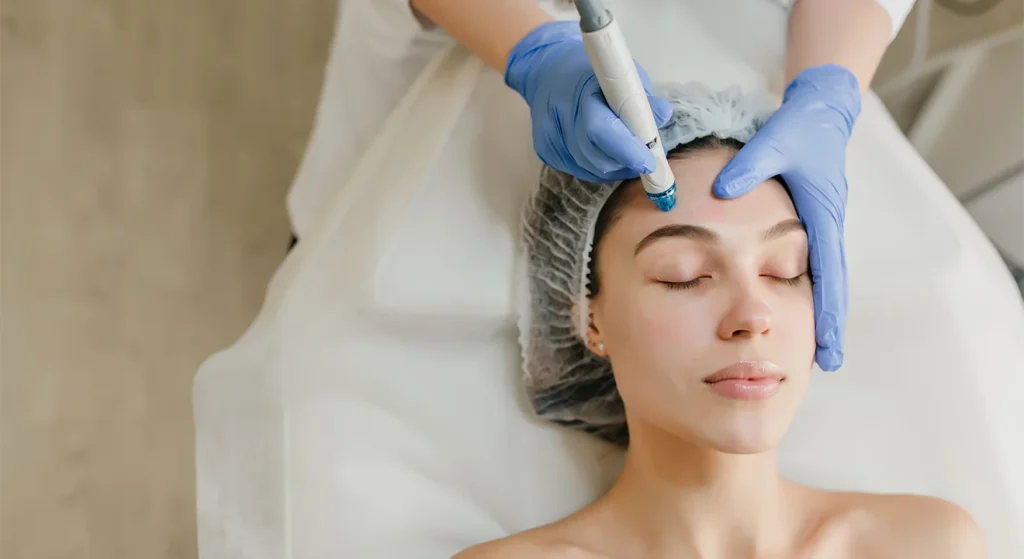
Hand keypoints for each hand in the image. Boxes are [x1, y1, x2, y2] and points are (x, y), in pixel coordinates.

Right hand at [505, 20, 672, 182]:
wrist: (546, 71)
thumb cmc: (589, 71)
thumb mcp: (620, 73)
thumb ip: (640, 96)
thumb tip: (662, 116)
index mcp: (579, 91)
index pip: (601, 129)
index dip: (628, 150)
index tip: (650, 162)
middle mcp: (559, 117)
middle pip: (596, 157)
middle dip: (626, 162)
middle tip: (646, 160)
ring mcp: (549, 138)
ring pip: (590, 169)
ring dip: (615, 167)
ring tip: (628, 154)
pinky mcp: (545, 152)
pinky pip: (580, 170)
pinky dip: (599, 167)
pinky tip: (606, 153)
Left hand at [713, 65, 861, 370]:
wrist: (820, 112)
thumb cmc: (798, 128)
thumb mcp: (773, 143)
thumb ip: (748, 167)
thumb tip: (722, 192)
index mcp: (822, 215)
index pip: (828, 273)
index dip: (828, 312)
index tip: (827, 346)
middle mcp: (828, 226)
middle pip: (832, 285)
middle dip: (830, 324)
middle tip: (826, 362)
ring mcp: (824, 226)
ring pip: (826, 278)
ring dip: (823, 312)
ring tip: (818, 349)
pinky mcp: (817, 222)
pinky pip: (816, 264)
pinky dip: (814, 291)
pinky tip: (803, 311)